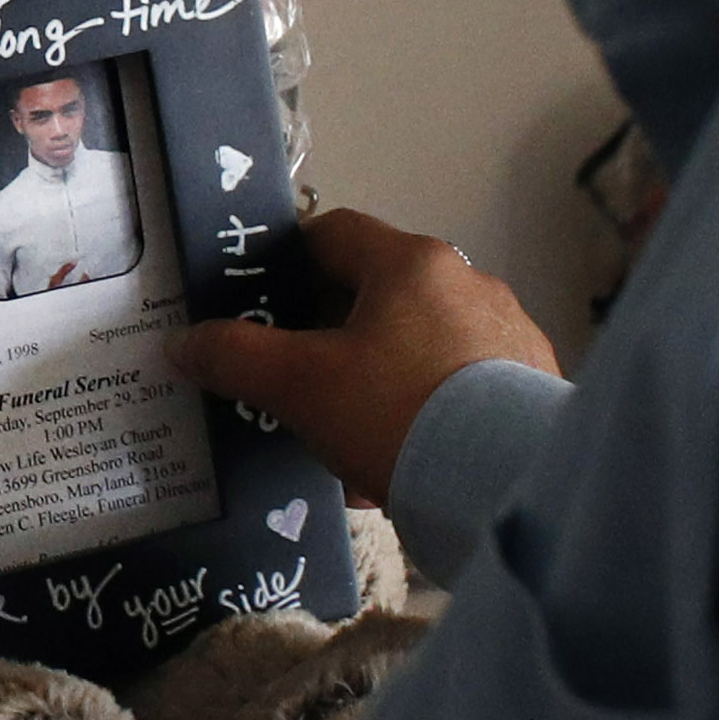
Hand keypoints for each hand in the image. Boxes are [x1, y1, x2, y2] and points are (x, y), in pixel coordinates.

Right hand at [175, 206, 553, 501]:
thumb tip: (184, 342)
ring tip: (344, 437)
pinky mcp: (534, 388)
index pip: (335, 233)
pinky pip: (459, 388)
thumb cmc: (396, 412)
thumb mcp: (299, 386)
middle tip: (295, 381)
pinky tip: (399, 463)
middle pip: (379, 293)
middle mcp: (468, 283)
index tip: (258, 303)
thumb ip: (235, 356)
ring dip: (378, 379)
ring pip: (419, 345)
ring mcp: (508, 334)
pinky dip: (422, 414)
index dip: (286, 261)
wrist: (508, 486)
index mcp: (412, 262)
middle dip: (331, 335)